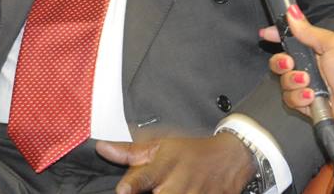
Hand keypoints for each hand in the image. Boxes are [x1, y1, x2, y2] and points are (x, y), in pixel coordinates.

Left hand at [96, 133, 254, 193]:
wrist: (230, 157)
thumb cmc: (191, 151)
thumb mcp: (161, 145)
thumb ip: (130, 152)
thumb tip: (103, 148)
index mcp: (166, 163)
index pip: (146, 176)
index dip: (133, 185)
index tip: (123, 191)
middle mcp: (179, 181)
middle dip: (156, 193)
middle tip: (157, 187)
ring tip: (171, 187)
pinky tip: (182, 190)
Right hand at [260, 11, 333, 139]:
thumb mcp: (333, 43)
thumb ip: (308, 30)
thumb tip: (293, 12)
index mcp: (319, 49)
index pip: (292, 39)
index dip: (277, 36)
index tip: (266, 33)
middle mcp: (313, 68)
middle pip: (281, 61)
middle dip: (282, 62)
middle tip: (291, 64)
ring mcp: (309, 86)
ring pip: (284, 81)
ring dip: (293, 81)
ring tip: (309, 83)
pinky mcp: (308, 105)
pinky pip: (290, 99)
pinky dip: (299, 98)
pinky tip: (312, 97)